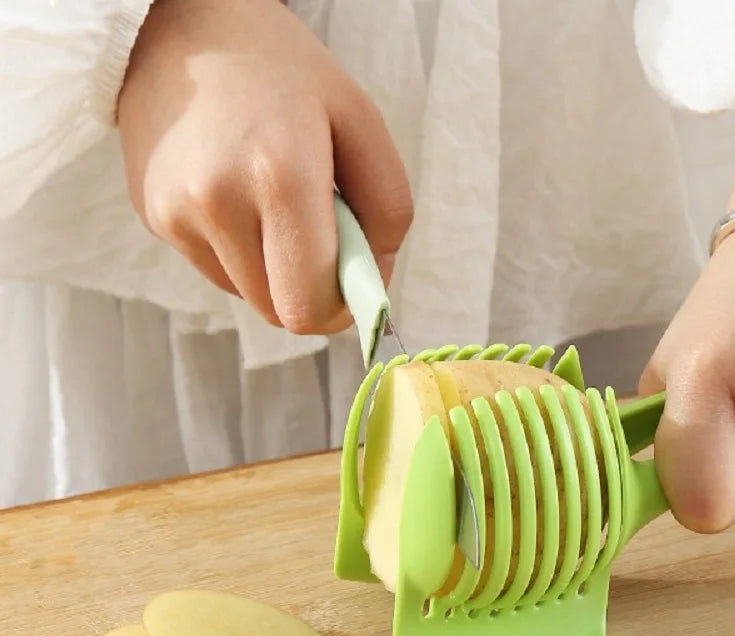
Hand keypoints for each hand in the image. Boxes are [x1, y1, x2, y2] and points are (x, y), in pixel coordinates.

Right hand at [117, 0, 411, 333]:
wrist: (179, 24)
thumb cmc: (283, 71)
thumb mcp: (360, 120)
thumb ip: (387, 211)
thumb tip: (374, 284)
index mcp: (280, 177)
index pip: (309, 307)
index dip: (341, 309)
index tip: (354, 282)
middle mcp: (218, 203)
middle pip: (280, 314)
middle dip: (312, 293)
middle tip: (323, 242)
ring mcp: (176, 214)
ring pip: (250, 297)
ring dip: (276, 271)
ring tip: (274, 203)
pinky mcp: (153, 217)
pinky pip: (219, 271)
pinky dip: (242, 253)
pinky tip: (240, 197)